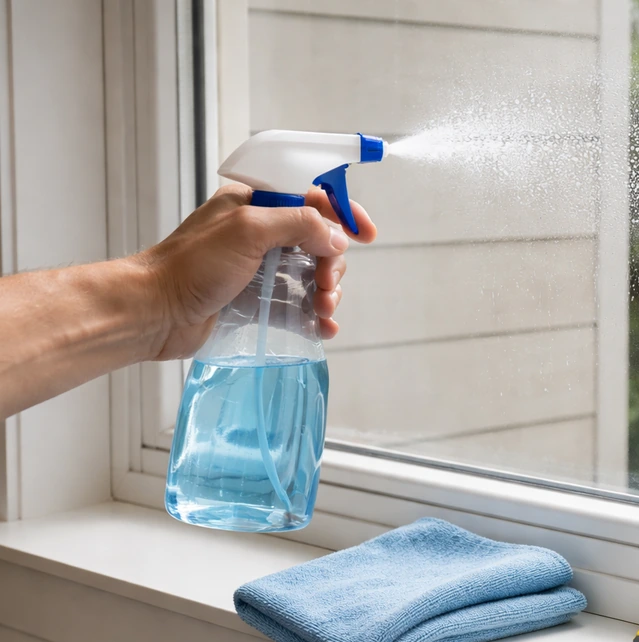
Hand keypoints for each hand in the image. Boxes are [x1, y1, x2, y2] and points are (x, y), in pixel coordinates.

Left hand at [137, 183, 376, 359]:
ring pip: (311, 275)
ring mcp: (258, 269)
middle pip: (318, 241)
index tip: (366, 234)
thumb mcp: (248, 231)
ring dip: (326, 292)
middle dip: (332, 264)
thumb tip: (337, 238)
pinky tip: (322, 328)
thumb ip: (299, 225)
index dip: (342, 214)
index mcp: (254, 204)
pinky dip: (314, 316)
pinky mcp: (255, 302)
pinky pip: (297, 305)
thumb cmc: (190, 267)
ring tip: (324, 311)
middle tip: (328, 287)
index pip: (311, 198)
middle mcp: (259, 233)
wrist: (153, 313)